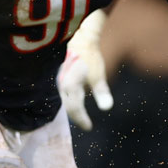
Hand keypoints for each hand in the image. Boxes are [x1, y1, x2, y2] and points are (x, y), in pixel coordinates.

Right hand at [58, 10, 112, 130]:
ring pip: (65, 100)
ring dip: (73, 110)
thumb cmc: (91, 57)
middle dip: (77, 117)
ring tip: (80, 116)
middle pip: (68, 107)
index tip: (90, 127)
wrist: (80, 40)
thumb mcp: (99, 75)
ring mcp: (60, 81)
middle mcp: (62, 86)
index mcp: (71, 87)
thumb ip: (102, 92)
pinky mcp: (61, 77)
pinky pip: (64, 94)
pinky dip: (70, 101)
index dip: (82, 119)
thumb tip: (107, 108)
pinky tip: (75, 102)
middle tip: (86, 124)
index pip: (75, 109)